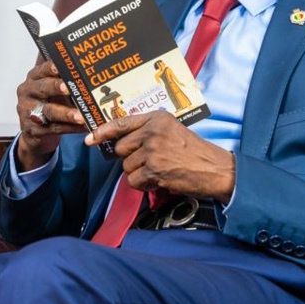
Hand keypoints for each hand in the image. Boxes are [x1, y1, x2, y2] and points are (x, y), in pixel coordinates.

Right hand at [15, 60, 84, 170]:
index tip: (60, 67)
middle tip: (69, 88)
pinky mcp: (33, 129)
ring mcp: (28, 112)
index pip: (42, 70)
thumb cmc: (46, 103)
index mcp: (33, 79)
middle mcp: (28, 93)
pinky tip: (83, 127)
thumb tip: (87, 69)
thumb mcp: (50, 88)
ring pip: (49, 111)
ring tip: (81, 116)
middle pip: (43, 88)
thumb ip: (63, 78)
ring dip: (67, 114)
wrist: (31, 131)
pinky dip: (71, 128)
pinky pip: (54, 128)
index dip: (51, 68)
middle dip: (57, 87)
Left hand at [85, 111, 235, 202]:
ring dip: (139, 173)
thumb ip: (148, 131)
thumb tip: (121, 142)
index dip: (103, 131)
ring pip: (127, 167)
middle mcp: (153, 132)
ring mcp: (152, 151)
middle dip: (131, 159)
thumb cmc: (194, 152)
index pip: (122, 123)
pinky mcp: (154, 169)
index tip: (90, 139)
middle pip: (121, 149)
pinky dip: (143, 185)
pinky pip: (134, 181)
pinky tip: (159, 180)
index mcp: (157, 118)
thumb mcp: (172, 131)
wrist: (215, 169)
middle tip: (151, 161)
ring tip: (160, 170)